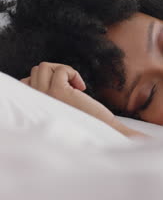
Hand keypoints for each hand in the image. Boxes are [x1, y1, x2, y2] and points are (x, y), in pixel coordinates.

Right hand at [21, 62, 142, 136]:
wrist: (103, 132)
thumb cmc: (89, 126)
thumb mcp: (68, 113)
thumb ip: (57, 104)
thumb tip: (79, 105)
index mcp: (38, 107)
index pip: (23, 84)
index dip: (45, 81)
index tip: (66, 91)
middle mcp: (38, 102)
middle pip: (36, 71)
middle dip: (56, 72)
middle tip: (74, 87)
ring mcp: (46, 96)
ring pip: (43, 67)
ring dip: (62, 70)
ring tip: (77, 87)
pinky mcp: (58, 92)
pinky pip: (59, 71)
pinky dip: (71, 72)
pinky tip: (83, 88)